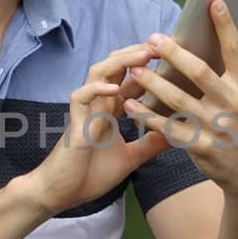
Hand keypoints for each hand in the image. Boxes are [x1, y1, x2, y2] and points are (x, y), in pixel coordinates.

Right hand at [20, 43, 172, 215]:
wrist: (61, 193)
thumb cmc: (89, 175)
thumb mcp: (130, 159)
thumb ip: (149, 145)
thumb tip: (177, 136)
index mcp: (110, 111)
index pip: (129, 79)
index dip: (147, 66)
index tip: (171, 55)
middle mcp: (98, 105)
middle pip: (115, 67)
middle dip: (136, 54)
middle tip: (161, 45)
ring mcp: (85, 111)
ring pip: (98, 74)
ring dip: (120, 63)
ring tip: (142, 56)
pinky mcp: (74, 122)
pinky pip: (81, 97)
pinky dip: (96, 89)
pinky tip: (114, 88)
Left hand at [121, 0, 237, 204]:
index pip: (236, 51)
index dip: (226, 26)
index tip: (214, 2)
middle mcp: (231, 105)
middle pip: (199, 73)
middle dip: (175, 53)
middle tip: (154, 38)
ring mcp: (214, 127)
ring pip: (178, 99)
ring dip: (154, 83)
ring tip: (135, 68)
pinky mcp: (198, 146)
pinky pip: (167, 128)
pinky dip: (147, 116)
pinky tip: (131, 104)